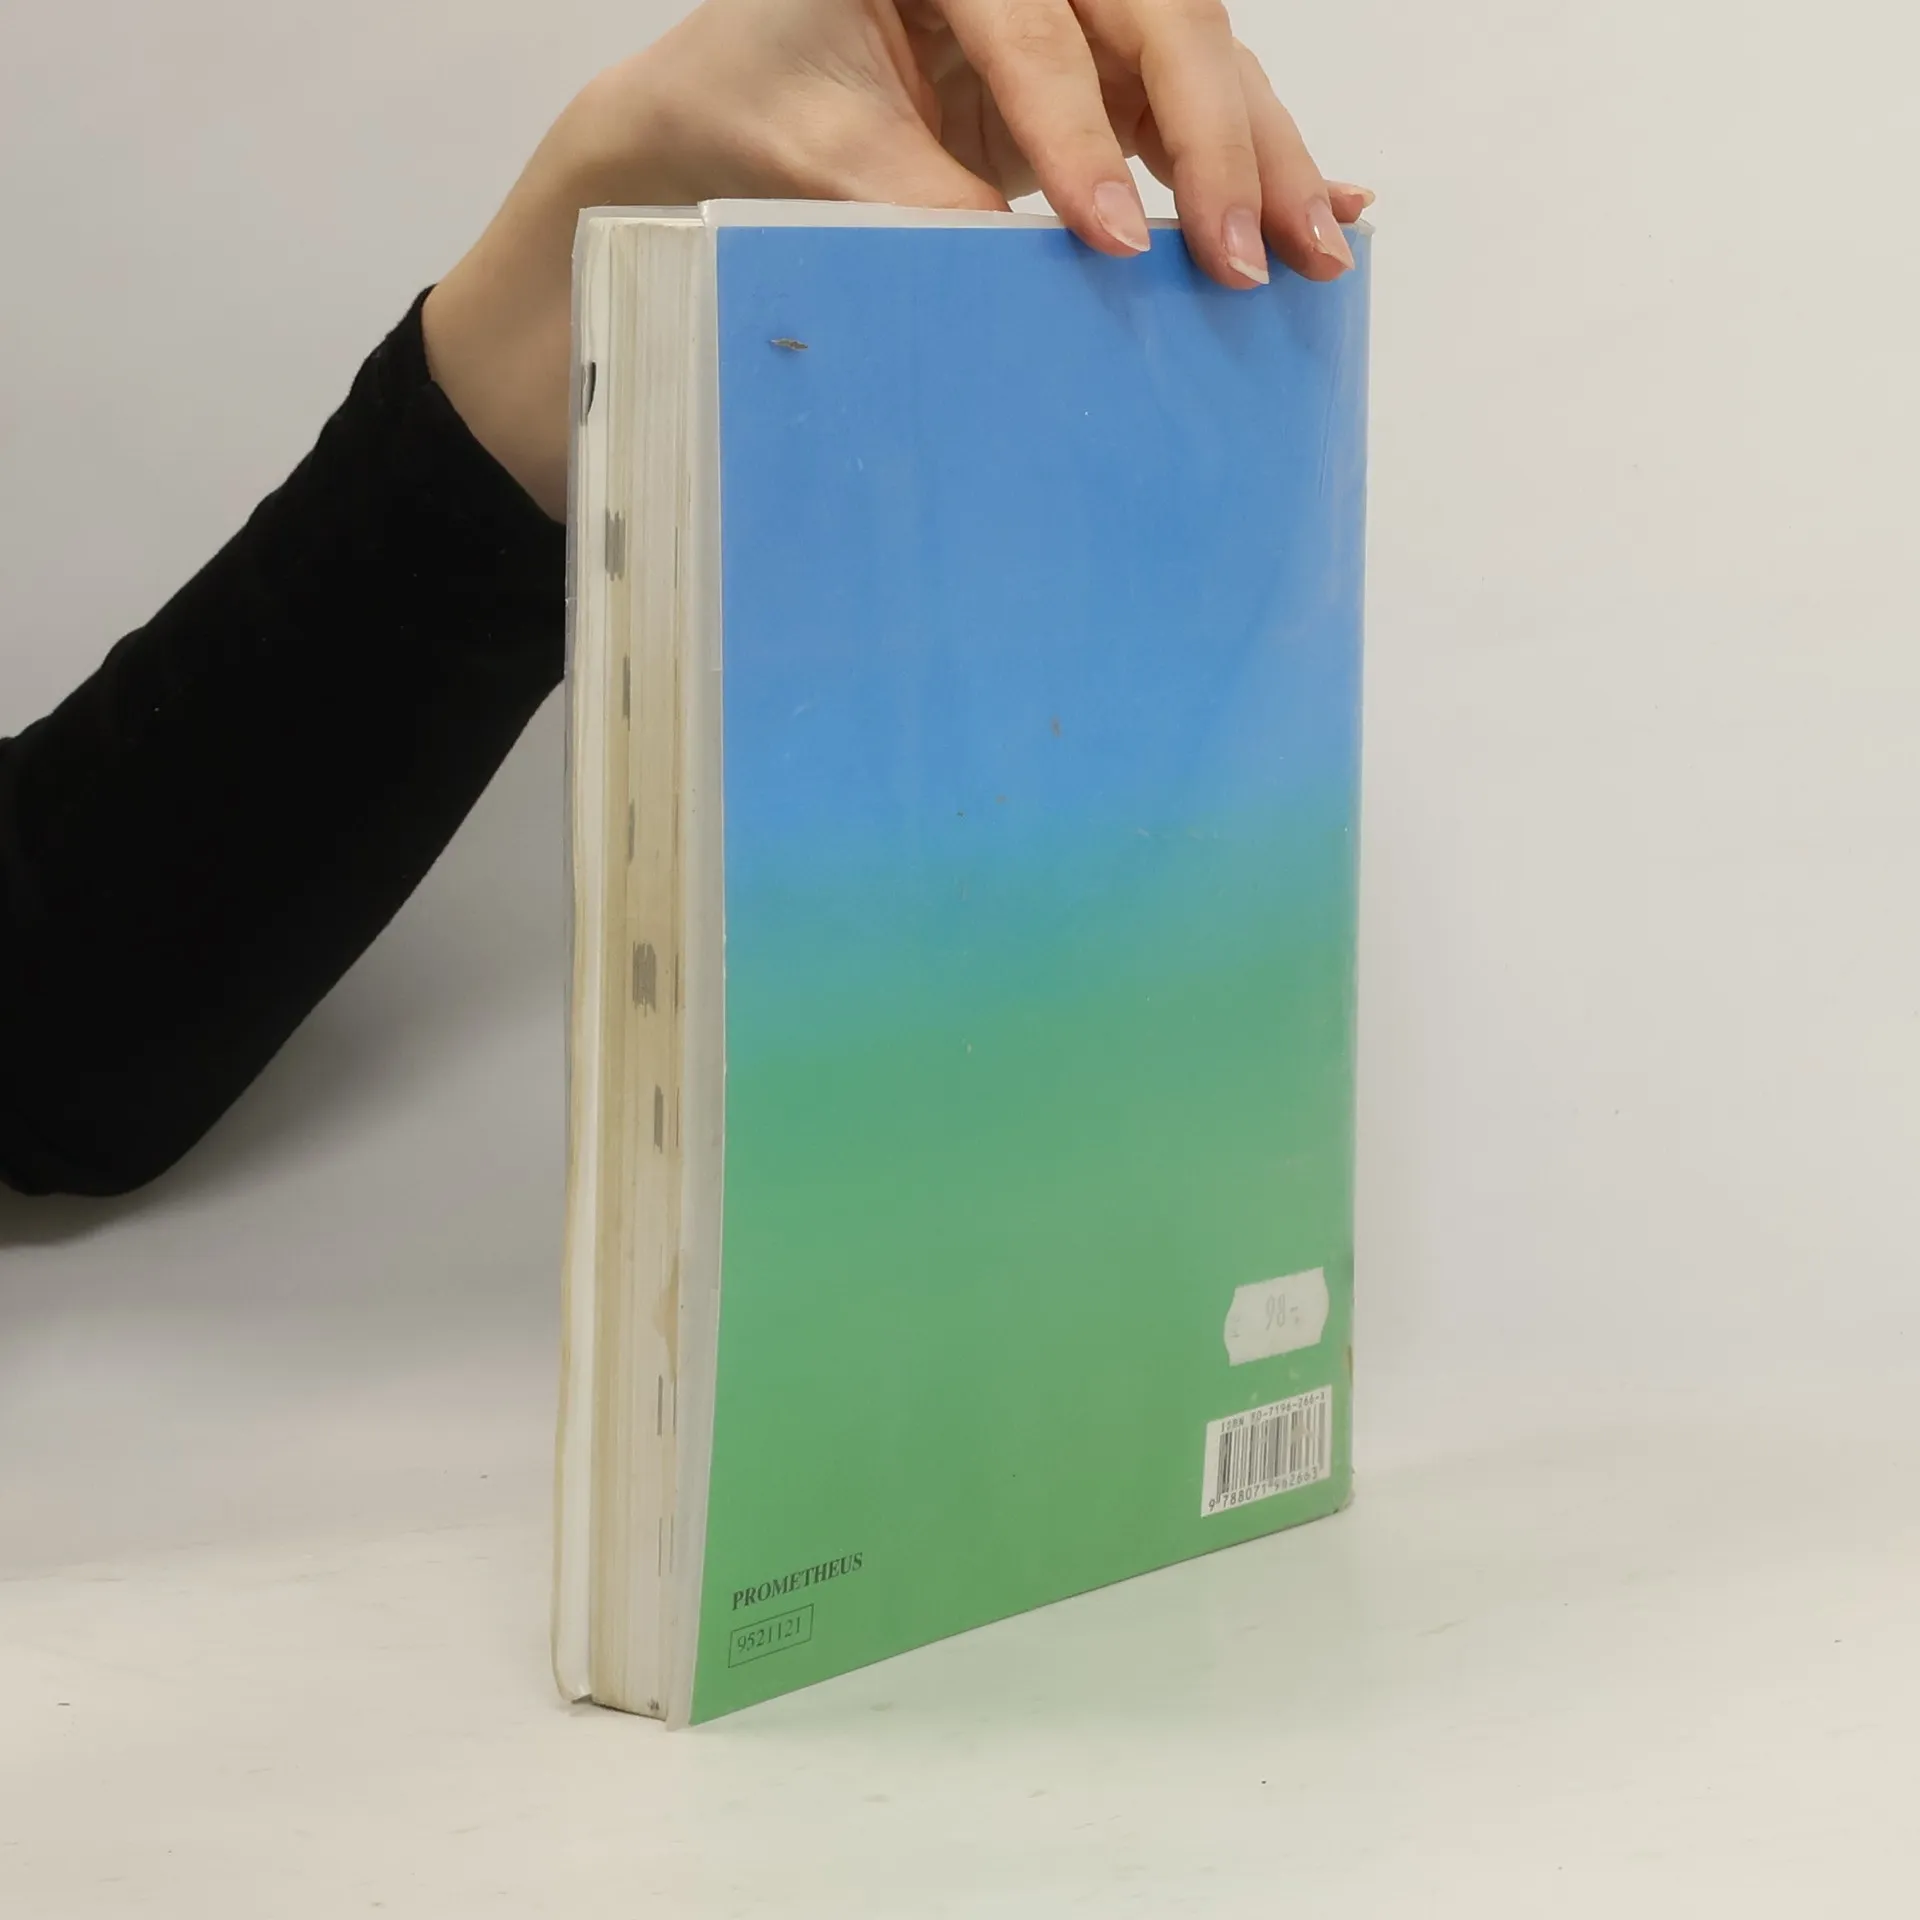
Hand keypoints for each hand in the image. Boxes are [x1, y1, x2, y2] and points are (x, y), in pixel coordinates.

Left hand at [424, 0, 1370, 516]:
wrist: (720, 115)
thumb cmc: (748, 112)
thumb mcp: (815, 161)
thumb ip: (916, 209)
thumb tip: (1031, 286)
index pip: (1031, 30)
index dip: (1079, 137)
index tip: (1115, 241)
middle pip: (1154, 18)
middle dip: (1216, 140)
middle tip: (1255, 254)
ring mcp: (1068, 6)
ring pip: (1194, 58)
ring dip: (1262, 156)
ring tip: (1319, 249)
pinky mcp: (1091, 71)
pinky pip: (1185, 105)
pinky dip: (1248, 159)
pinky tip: (1324, 203)